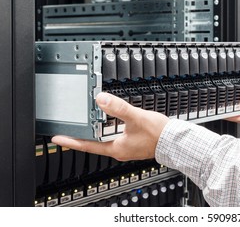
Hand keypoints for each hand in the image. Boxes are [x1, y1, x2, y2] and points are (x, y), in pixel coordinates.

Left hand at [52, 93, 168, 160]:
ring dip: (94, 131)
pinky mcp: (133, 143)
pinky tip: (108, 121)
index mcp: (116, 148)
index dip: (71, 141)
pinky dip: (107, 129)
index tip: (57, 139)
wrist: (174, 140)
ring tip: (85, 123)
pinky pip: (114, 136)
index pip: (87, 146)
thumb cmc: (158, 134)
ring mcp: (126, 147)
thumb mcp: (136, 118)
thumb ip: (119, 108)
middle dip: (81, 135)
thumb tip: (101, 99)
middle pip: (94, 143)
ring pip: (104, 139)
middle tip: (68, 128)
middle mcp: (119, 150)